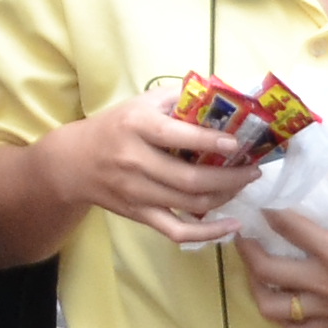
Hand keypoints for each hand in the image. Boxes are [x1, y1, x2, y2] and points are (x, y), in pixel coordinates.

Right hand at [63, 86, 258, 242]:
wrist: (73, 162)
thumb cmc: (115, 127)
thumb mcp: (141, 102)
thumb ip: (179, 97)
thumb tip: (224, 93)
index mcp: (136, 126)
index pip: (175, 136)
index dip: (209, 141)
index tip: (237, 143)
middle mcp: (134, 161)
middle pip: (189, 179)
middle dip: (230, 177)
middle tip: (253, 170)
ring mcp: (136, 192)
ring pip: (190, 204)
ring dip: (225, 197)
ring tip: (242, 185)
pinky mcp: (138, 214)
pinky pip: (177, 231)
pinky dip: (208, 233)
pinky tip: (232, 226)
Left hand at [239, 173, 327, 327]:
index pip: (288, 228)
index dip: (268, 210)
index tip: (259, 197)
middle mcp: (327, 285)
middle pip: (267, 271)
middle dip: (247, 249)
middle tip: (243, 232)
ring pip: (274, 309)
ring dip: (257, 289)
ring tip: (257, 270)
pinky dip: (284, 319)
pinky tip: (286, 300)